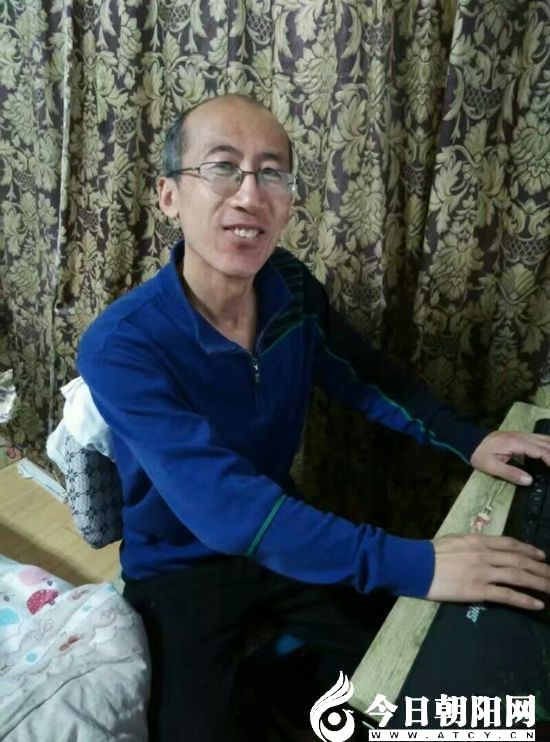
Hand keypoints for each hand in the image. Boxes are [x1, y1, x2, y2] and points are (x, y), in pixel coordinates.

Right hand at [427, 534, 549, 609]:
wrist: (416, 565)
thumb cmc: (431, 553)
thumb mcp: (455, 540)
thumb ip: (473, 544)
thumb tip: (486, 548)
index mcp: (478, 540)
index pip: (510, 543)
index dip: (529, 549)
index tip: (541, 555)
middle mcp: (485, 554)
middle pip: (519, 560)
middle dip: (540, 568)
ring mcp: (483, 572)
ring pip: (518, 576)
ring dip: (539, 582)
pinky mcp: (478, 590)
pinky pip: (506, 595)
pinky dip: (524, 599)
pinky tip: (537, 604)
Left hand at [470, 430, 549, 484]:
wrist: (470, 441)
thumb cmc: (480, 455)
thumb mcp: (491, 467)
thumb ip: (510, 473)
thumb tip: (529, 481)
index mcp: (515, 443)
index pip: (539, 451)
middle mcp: (521, 436)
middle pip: (545, 443)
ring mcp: (521, 434)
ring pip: (544, 438)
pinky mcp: (520, 436)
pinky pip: (539, 438)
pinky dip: (548, 444)